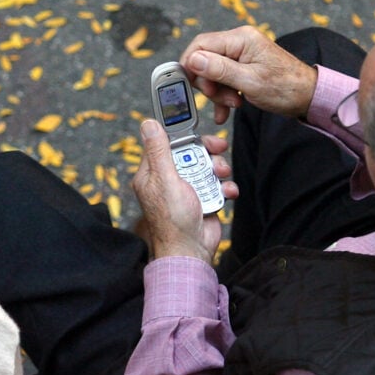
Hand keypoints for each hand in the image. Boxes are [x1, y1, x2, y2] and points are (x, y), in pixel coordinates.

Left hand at [132, 121, 237, 261]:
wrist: (192, 251)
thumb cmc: (173, 220)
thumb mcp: (165, 179)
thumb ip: (159, 151)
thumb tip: (148, 124)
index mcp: (153, 174)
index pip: (166, 144)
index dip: (183, 135)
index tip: (198, 131)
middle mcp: (169, 179)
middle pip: (191, 152)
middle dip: (207, 152)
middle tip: (219, 150)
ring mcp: (187, 189)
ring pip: (207, 166)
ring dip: (219, 169)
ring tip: (221, 176)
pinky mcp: (203, 199)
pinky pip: (217, 185)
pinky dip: (225, 187)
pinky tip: (226, 192)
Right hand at [180, 26, 318, 124]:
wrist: (308, 96)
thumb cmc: (285, 88)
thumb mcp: (249, 81)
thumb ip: (219, 70)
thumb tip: (193, 60)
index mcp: (241, 39)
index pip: (201, 44)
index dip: (190, 64)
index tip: (188, 85)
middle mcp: (240, 42)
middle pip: (205, 59)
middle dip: (209, 83)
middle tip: (220, 99)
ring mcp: (242, 54)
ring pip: (213, 72)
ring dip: (218, 92)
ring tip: (233, 104)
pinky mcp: (244, 66)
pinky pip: (224, 78)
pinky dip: (223, 94)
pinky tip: (227, 109)